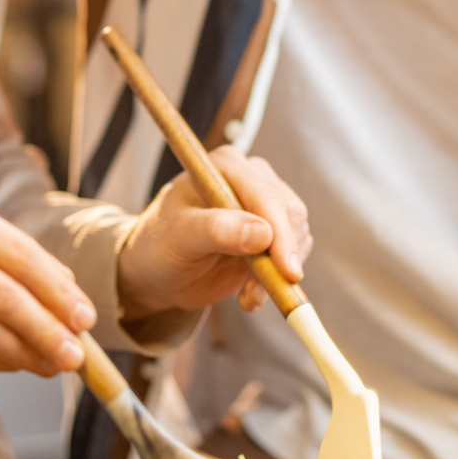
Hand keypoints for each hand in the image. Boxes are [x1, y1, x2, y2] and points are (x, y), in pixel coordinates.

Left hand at [115, 147, 312, 318]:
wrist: (159, 271)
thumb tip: (263, 233)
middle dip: (281, 257)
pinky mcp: (273, 233)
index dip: (280, 232)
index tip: (288, 270)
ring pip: (297, 235)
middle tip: (257, 292)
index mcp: (226, 165)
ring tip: (246, 294)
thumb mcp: (180, 236)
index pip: (265, 195)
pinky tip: (249, 293)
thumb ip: (217, 230)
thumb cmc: (161, 245)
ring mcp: (264, 206)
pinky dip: (277, 280)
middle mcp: (251, 178)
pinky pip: (292, 255)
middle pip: (290, 213)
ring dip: (278, 273)